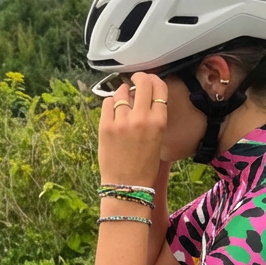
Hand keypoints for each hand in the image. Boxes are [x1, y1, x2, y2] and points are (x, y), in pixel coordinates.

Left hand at [98, 72, 167, 186]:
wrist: (127, 186)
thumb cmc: (144, 166)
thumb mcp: (158, 139)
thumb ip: (153, 117)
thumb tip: (143, 97)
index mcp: (159, 122)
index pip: (160, 89)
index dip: (154, 80)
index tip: (149, 78)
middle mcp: (142, 119)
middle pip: (143, 83)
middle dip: (139, 77)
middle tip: (135, 78)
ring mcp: (122, 122)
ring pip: (121, 92)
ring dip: (122, 92)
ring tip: (122, 99)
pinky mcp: (105, 126)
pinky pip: (107, 103)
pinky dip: (110, 103)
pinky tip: (113, 109)